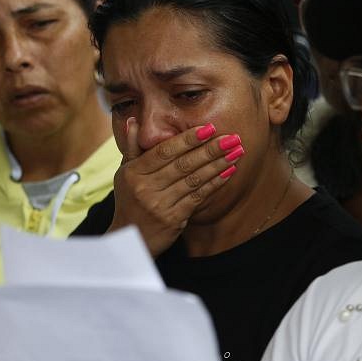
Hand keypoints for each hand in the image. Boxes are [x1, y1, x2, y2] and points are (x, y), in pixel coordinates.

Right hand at [109, 120, 243, 255]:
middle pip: (183, 164)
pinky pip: (198, 197)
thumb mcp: (124, 173)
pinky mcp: (173, 219)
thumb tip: (134, 121)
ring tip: (237, 152)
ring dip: (218, 164)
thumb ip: (132, 147)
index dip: (188, 139)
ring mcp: (159, 205)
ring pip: (194, 180)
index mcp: (134, 172)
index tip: (209, 128)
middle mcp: (145, 187)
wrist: (130, 239)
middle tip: (232, 138)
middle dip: (210, 149)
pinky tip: (228, 172)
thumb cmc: (129, 201)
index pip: (164, 151)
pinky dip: (215, 183)